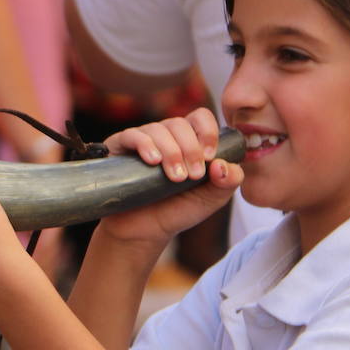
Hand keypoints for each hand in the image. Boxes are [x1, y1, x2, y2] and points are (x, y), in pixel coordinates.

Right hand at [96, 108, 242, 246]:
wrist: (144, 231)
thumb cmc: (176, 211)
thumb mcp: (211, 199)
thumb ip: (229, 182)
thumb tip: (223, 164)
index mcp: (189, 140)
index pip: (200, 117)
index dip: (207, 132)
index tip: (209, 157)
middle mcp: (166, 136)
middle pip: (180, 123)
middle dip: (190, 149)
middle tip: (193, 176)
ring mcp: (143, 140)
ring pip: (158, 129)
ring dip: (171, 152)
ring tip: (175, 178)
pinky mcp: (120, 147)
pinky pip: (132, 135)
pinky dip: (145, 145)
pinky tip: (153, 162)